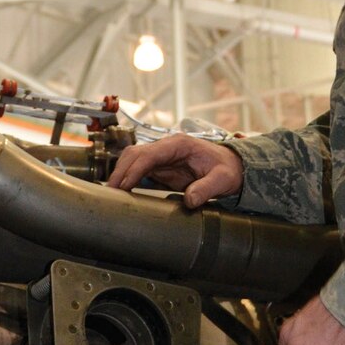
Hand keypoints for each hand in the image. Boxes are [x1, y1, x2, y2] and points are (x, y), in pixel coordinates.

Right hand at [106, 133, 244, 209]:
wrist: (234, 168)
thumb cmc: (228, 169)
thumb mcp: (223, 179)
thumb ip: (207, 188)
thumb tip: (190, 200)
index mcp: (179, 144)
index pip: (149, 154)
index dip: (134, 169)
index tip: (124, 185)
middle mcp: (167, 147)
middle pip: (135, 154)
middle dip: (120, 172)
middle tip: (110, 193)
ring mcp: (162, 157)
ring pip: (133, 161)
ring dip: (121, 175)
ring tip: (111, 195)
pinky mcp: (161, 168)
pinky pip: (139, 170)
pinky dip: (128, 179)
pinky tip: (121, 192)